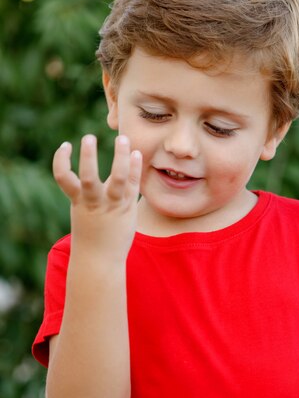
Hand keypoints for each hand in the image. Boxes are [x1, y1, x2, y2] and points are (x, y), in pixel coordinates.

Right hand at [53, 134, 141, 260]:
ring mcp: (112, 206)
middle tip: (89, 137)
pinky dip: (135, 168)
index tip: (65, 145)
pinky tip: (138, 154)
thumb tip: (90, 171)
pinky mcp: (127, 209)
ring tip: (123, 139)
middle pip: (88, 177)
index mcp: (78, 202)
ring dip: (120, 158)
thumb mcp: (83, 211)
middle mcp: (93, 203)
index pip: (63, 178)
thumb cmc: (91, 234)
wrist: (100, 260)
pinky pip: (132, 185)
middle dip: (88, 157)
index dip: (61, 160)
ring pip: (117, 179)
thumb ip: (87, 192)